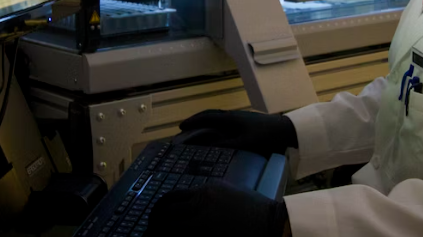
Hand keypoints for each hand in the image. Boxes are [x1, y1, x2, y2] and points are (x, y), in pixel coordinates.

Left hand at [146, 180, 288, 236]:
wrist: (272, 223)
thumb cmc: (256, 212)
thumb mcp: (231, 195)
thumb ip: (210, 198)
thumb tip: (193, 207)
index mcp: (207, 190)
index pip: (172, 197)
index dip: (160, 209)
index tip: (156, 219)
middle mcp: (200, 201)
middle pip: (164, 210)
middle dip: (154, 222)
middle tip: (150, 232)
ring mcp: (202, 219)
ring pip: (168, 226)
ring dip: (158, 233)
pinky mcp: (205, 235)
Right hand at [177, 109, 298, 156]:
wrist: (285, 130)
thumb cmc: (265, 137)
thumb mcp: (244, 144)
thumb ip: (225, 145)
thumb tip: (206, 146)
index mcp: (231, 119)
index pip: (207, 117)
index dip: (193, 122)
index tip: (181, 126)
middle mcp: (233, 115)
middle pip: (211, 113)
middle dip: (197, 119)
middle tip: (186, 126)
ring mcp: (241, 117)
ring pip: (219, 116)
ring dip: (207, 121)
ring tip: (199, 129)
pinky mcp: (247, 121)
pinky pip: (226, 119)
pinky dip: (216, 123)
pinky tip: (218, 132)